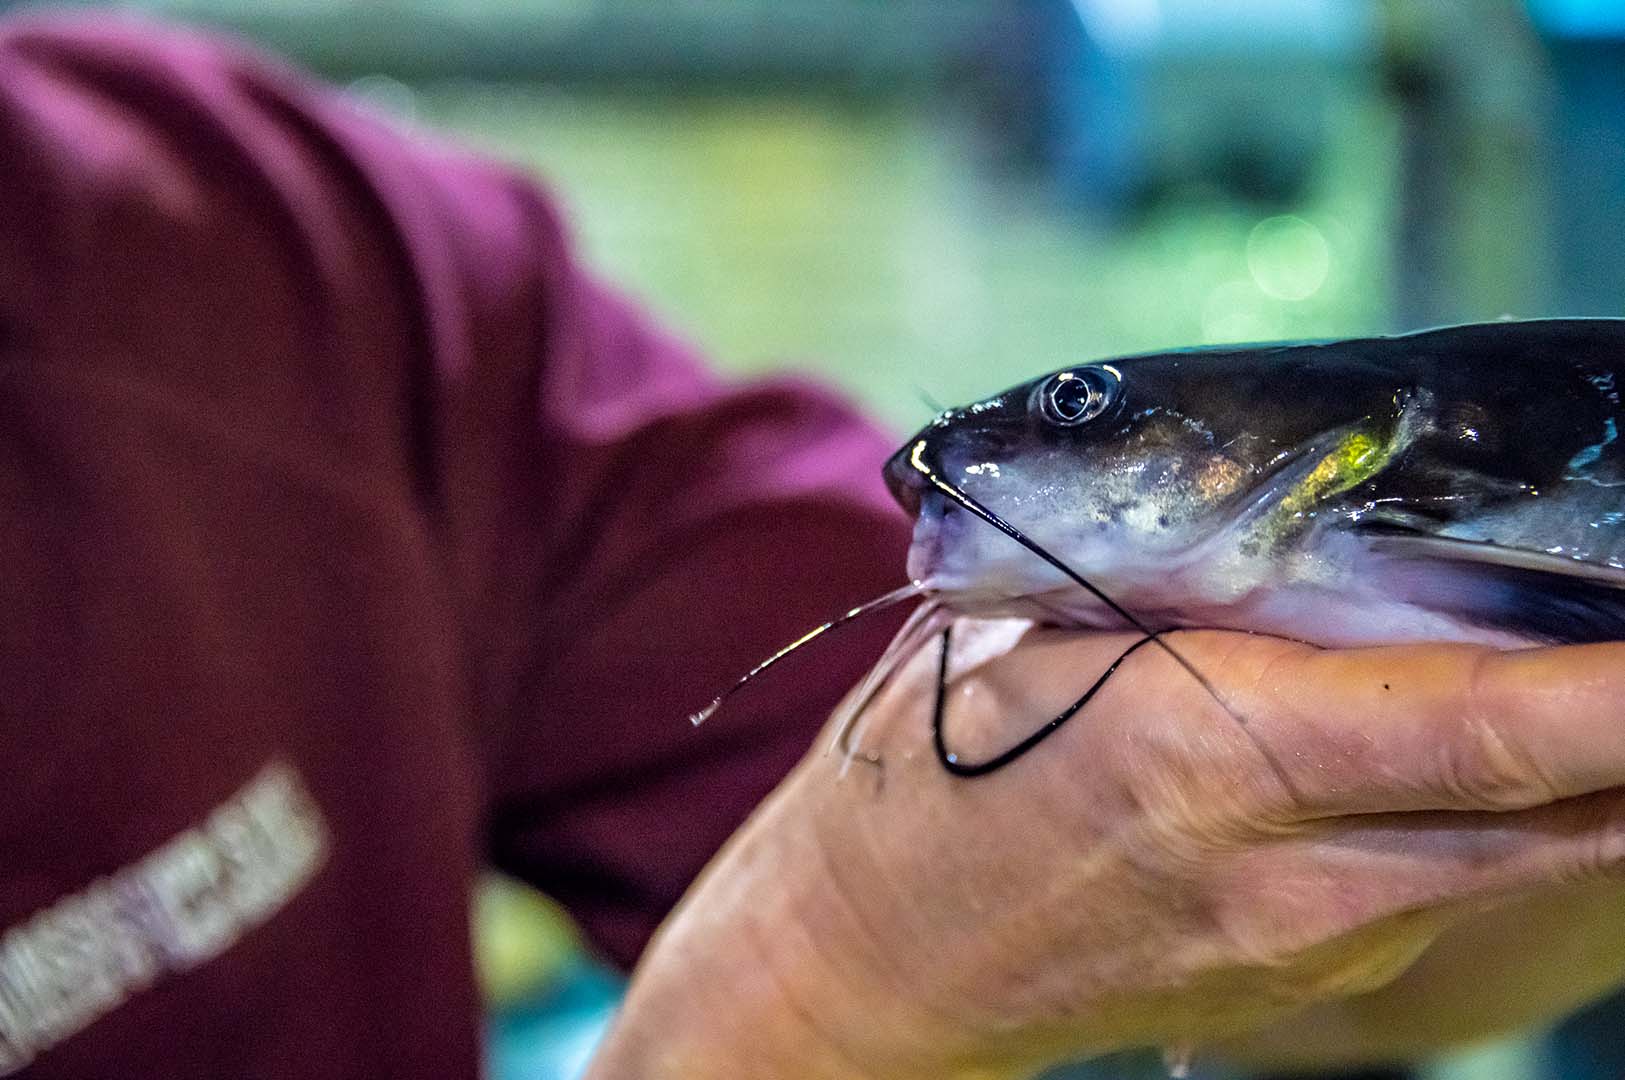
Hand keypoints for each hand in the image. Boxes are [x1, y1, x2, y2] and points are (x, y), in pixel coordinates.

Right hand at [587, 622, 1624, 1079]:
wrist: (864, 960)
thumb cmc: (924, 770)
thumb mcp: (1028, 634)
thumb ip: (1190, 591)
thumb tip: (1335, 530)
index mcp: (1209, 759)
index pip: (1492, 730)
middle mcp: (1290, 879)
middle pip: (1569, 819)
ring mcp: (1314, 949)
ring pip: (1530, 859)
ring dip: (1601, 772)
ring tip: (1598, 661)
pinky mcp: (1311, 981)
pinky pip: (1459, 887)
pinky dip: (1516, 812)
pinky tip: (1497, 742)